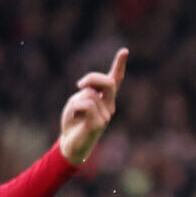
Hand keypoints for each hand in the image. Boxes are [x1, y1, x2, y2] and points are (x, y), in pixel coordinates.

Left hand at [58, 48, 126, 165]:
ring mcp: (106, 116)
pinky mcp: (98, 124)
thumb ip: (87, 92)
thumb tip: (91, 89)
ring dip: (76, 101)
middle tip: (79, 85)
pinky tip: (75, 119)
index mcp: (105, 99)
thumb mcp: (77, 101)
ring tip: (75, 114)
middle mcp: (109, 106)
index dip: (119, 65)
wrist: (71, 145)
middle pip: (109, 82)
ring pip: (91, 94)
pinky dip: (75, 109)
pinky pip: (86, 105)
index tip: (124, 51)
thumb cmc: (73, 122)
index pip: (115, 80)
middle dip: (93, 78)